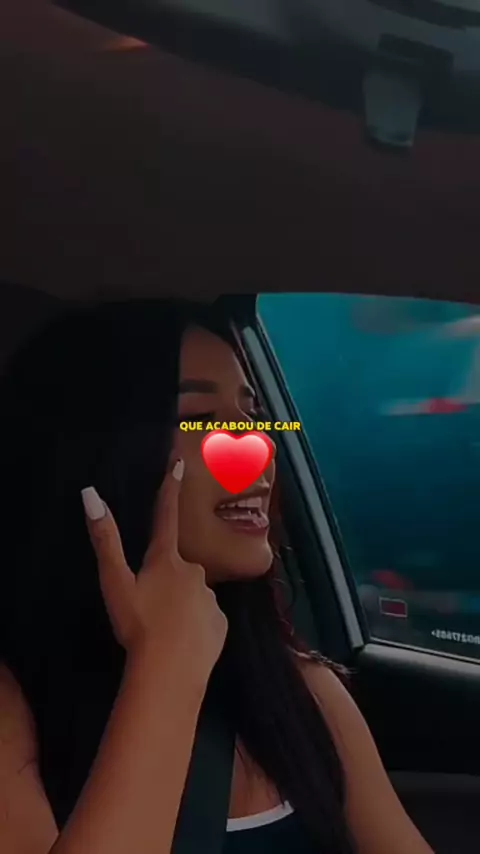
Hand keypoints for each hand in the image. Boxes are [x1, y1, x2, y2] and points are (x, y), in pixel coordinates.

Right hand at [81, 459, 227, 686]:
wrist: (170, 671)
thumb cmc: (138, 624)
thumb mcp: (115, 583)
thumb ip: (105, 540)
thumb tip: (90, 495)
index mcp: (166, 560)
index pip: (166, 517)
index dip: (170, 489)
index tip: (178, 463)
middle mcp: (194, 572)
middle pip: (178, 568)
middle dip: (168, 581)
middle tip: (151, 609)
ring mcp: (210, 598)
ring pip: (193, 595)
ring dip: (180, 606)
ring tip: (164, 630)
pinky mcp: (221, 624)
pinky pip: (205, 619)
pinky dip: (194, 626)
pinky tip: (182, 642)